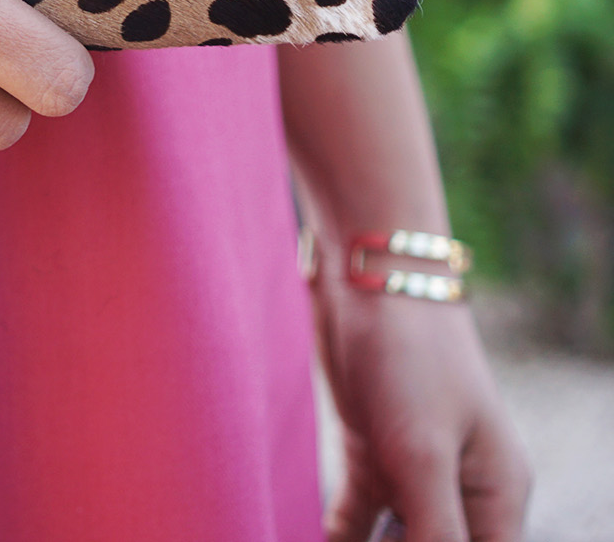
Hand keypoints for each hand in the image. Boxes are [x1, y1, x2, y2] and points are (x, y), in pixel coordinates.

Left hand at [312, 257, 531, 541]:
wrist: (367, 276)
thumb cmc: (412, 357)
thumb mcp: (423, 455)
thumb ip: (435, 531)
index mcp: (495, 498)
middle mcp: (460, 492)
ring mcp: (413, 472)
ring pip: (390, 540)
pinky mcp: (369, 452)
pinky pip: (354, 518)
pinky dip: (335, 536)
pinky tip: (297, 535)